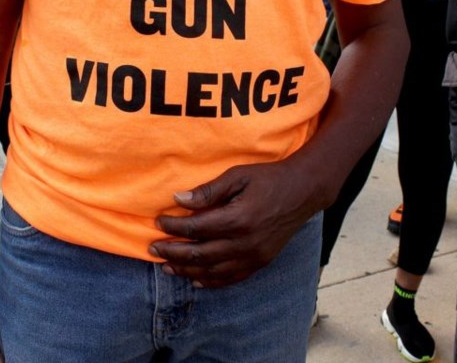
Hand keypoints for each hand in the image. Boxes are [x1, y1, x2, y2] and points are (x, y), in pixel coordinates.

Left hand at [149, 160, 320, 288]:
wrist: (303, 191)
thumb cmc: (268, 178)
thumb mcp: (237, 175)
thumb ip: (208, 190)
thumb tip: (179, 198)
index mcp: (238, 218)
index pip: (195, 228)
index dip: (173, 226)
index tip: (158, 222)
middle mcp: (245, 242)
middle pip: (199, 254)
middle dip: (172, 252)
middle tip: (153, 248)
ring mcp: (254, 256)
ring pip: (212, 271)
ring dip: (186, 269)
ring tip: (167, 266)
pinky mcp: (261, 262)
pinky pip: (231, 278)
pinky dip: (210, 281)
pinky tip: (195, 279)